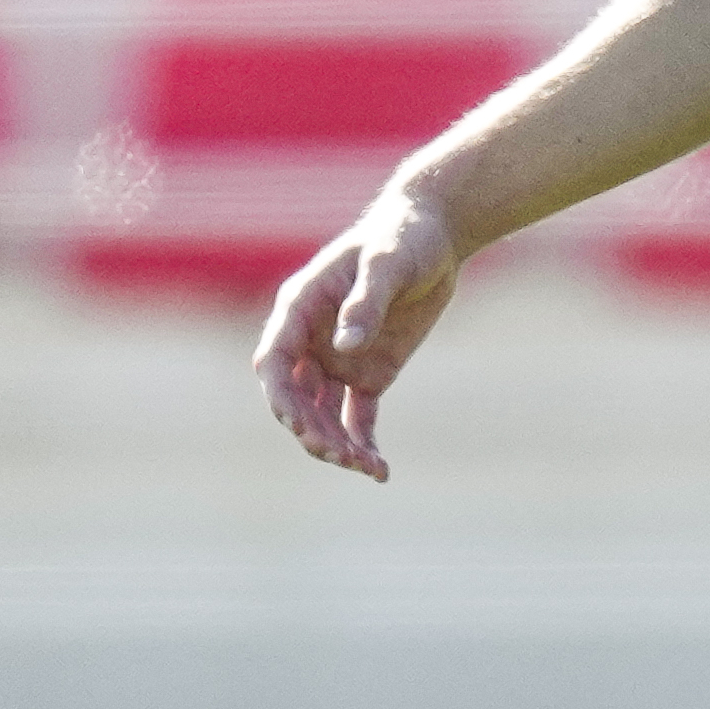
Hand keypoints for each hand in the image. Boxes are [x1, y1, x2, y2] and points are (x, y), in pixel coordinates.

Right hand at [252, 186, 463, 480]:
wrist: (435, 237)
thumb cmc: (404, 238)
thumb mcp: (387, 264)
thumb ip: (366, 303)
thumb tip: (346, 347)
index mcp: (300, 309)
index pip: (274, 362)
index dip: (280, 398)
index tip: (300, 426)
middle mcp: (310, 341)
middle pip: (295, 399)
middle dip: (312, 431)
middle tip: (342, 456)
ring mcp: (336, 361)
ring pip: (323, 416)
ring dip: (338, 445)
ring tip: (369, 468)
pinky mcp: (367, 374)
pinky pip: (357, 419)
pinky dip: (364, 445)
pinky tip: (380, 471)